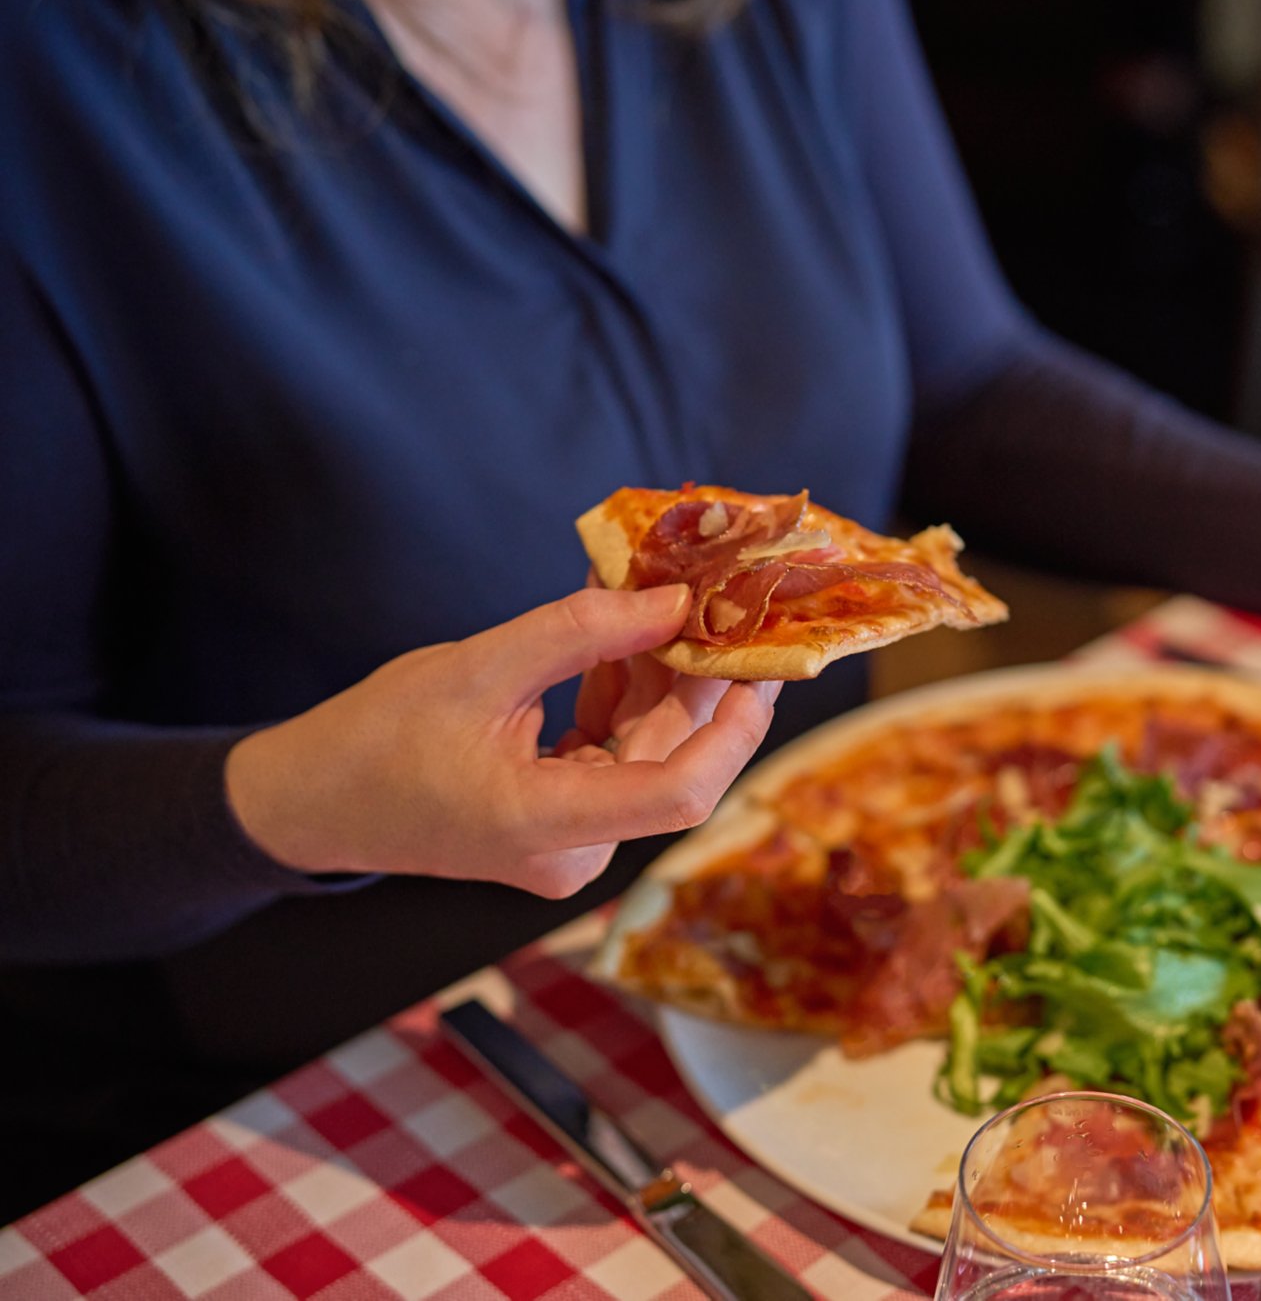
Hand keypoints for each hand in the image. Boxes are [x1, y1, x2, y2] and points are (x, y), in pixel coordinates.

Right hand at [225, 585, 780, 897]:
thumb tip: (674, 601)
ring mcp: (570, 842)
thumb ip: (581, 632)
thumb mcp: (479, 667)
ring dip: (661, 678)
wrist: (313, 800)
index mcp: (547, 826)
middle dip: (699, 679)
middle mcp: (573, 851)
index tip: (757, 661)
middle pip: (671, 760)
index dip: (734, 729)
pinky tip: (626, 635)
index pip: (682, 794)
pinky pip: (617, 754)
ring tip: (667, 599)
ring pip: (648, 752)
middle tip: (722, 600)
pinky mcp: (563, 820)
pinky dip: (625, 696)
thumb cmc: (376, 740)